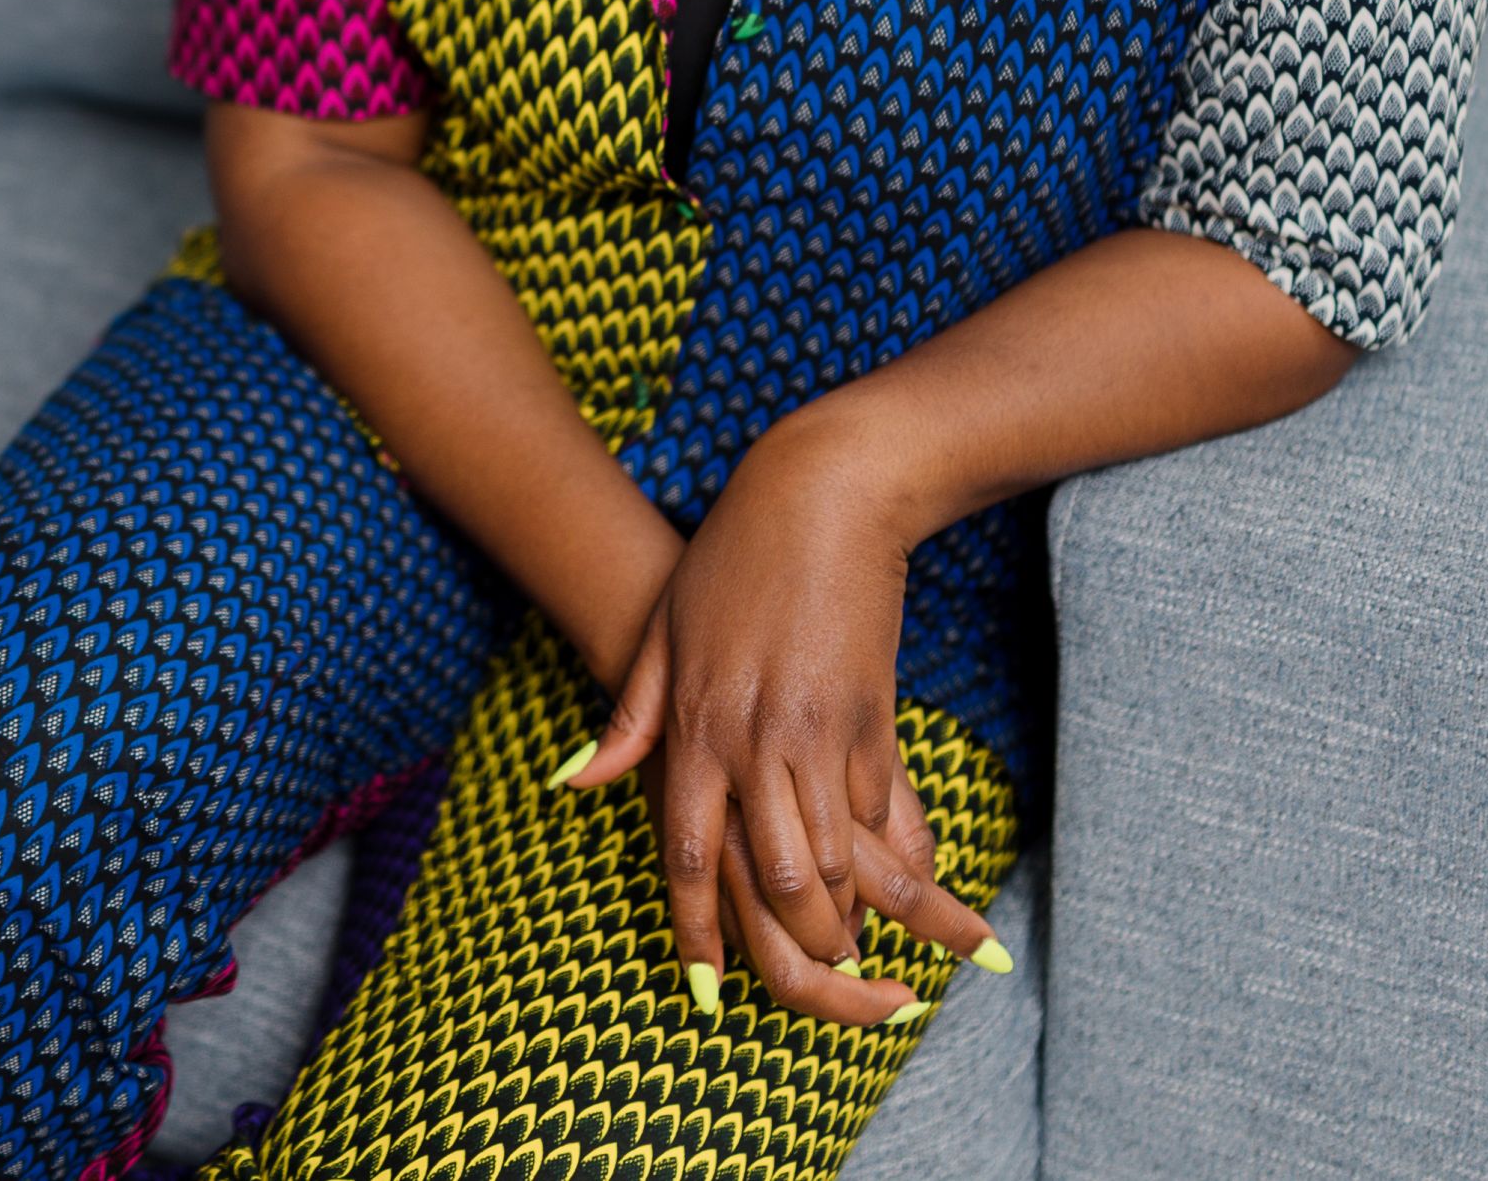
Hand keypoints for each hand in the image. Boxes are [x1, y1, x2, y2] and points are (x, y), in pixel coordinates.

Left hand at [560, 411, 1004, 1026]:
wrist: (820, 493)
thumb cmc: (731, 559)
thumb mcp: (662, 633)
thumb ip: (629, 718)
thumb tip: (577, 782)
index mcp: (692, 727)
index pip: (683, 854)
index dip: (697, 932)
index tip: (708, 993)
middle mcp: (751, 742)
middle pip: (769, 880)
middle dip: (801, 953)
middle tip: (830, 992)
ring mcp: (817, 731)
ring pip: (832, 861)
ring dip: (853, 924)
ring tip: (876, 971)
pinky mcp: (874, 715)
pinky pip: (883, 813)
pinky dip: (897, 865)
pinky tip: (910, 895)